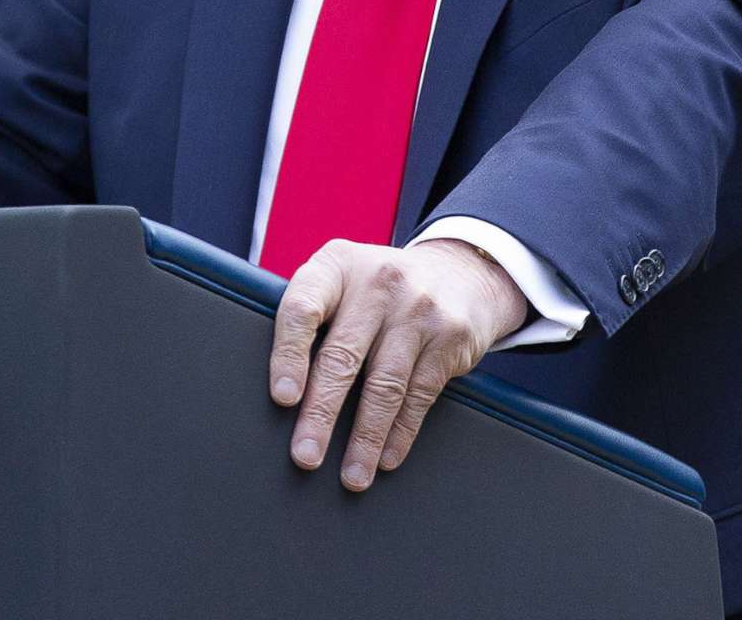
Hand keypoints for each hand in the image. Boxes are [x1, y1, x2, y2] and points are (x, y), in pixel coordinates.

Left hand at [268, 237, 528, 490]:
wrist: (461, 273)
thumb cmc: (379, 290)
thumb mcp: (344, 282)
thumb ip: (313, 318)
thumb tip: (280, 396)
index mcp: (336, 265)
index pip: (303, 309)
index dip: (289, 355)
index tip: (283, 399)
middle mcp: (377, 281)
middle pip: (342, 356)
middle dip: (321, 414)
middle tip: (306, 456)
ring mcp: (418, 307)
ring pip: (384, 384)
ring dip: (365, 437)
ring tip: (351, 475)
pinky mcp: (449, 336)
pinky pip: (419, 394)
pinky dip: (401, 432)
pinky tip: (386, 458)